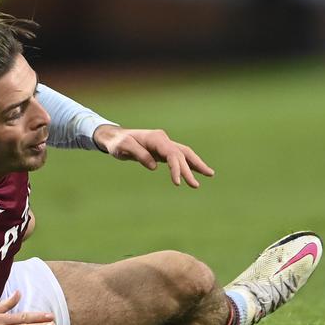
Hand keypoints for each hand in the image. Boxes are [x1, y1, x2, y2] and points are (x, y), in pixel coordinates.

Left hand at [93, 126, 215, 187]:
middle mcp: (163, 140)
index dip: (176, 168)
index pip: (171, 154)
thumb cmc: (117, 143)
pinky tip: (198, 171)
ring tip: (210, 174)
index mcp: (156, 138)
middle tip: (196, 186)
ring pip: (184, 153)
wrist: (114, 138)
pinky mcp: (163, 150)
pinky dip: (189, 163)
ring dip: (196, 164)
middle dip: (191, 169)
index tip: (177, 183)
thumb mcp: (123, 148)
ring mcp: (164, 144)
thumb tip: (154, 166)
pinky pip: (179, 156)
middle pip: (181, 154)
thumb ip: (139, 154)